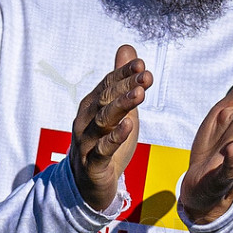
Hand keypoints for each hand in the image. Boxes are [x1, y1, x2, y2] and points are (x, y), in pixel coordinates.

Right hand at [69, 45, 152, 211]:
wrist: (90, 184)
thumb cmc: (105, 141)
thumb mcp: (117, 109)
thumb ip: (121, 81)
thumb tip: (127, 48)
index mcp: (92, 105)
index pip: (108, 84)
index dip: (123, 74)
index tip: (141, 64)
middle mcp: (86, 120)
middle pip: (106, 99)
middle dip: (126, 86)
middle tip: (146, 76)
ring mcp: (87, 142)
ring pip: (103, 121)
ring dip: (121, 107)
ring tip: (140, 95)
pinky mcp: (92, 164)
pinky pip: (102, 149)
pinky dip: (114, 138)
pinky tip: (128, 127)